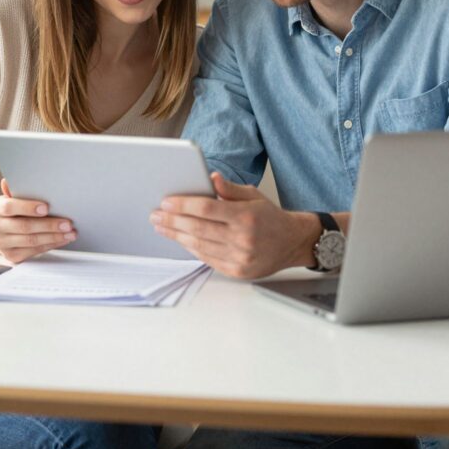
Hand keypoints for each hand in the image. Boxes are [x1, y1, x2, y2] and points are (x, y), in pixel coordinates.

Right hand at [0, 179, 76, 262]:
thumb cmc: (10, 210)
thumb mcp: (11, 197)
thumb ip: (17, 189)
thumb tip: (14, 180)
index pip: (9, 207)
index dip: (28, 207)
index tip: (46, 207)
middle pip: (24, 227)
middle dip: (49, 225)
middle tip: (68, 223)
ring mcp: (1, 243)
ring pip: (31, 241)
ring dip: (54, 237)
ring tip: (70, 233)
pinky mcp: (11, 256)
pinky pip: (34, 251)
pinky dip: (51, 245)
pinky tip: (62, 239)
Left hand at [151, 172, 320, 278]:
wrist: (292, 243)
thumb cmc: (271, 217)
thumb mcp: (254, 195)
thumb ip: (230, 188)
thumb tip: (211, 177)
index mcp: (246, 216)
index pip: (206, 208)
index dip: (183, 205)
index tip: (166, 202)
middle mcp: (242, 238)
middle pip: (197, 229)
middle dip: (172, 221)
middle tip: (156, 215)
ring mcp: (239, 257)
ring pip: (199, 246)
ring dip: (176, 236)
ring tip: (162, 227)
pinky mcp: (237, 271)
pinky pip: (207, 259)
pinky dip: (191, 248)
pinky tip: (181, 239)